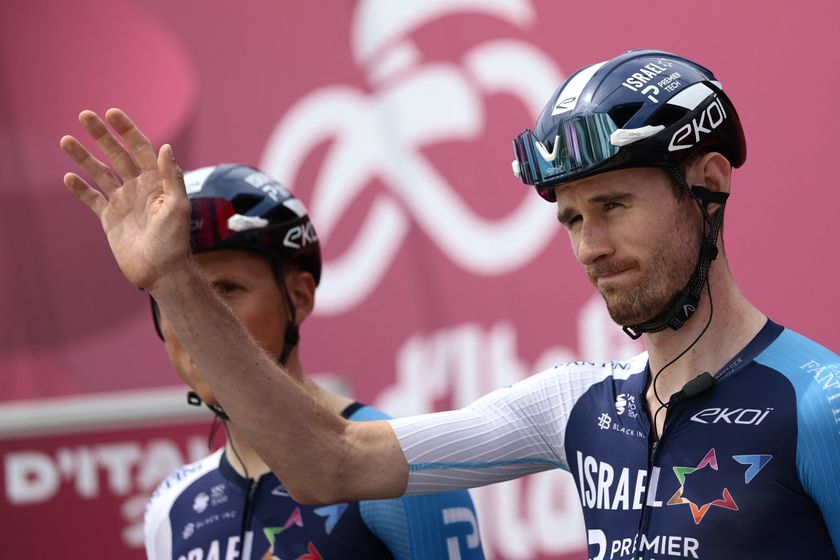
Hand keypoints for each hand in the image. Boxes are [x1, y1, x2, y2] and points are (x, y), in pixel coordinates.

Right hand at [60, 108, 191, 291]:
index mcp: (156, 182)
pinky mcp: (110, 219)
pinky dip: (80, 188)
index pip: (140, 148)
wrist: (162, 272)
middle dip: (101, 135)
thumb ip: (172, 177)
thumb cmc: (175, 242)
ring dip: (84, 157)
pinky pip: (92, 199)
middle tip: (84, 115)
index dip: (127, 130)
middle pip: (117, 155)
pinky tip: (68, 176)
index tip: (111, 113)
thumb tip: (166, 147)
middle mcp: (139, 188)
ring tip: (65, 140)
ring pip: (100, 173)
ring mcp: (123, 202)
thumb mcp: (179, 207)